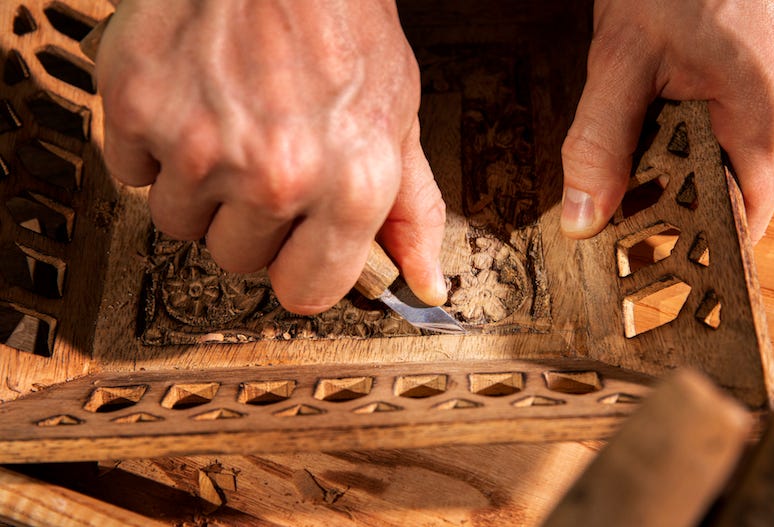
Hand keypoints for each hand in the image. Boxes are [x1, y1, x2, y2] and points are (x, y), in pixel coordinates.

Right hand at [95, 0, 447, 313]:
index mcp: (351, 186)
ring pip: (179, 221)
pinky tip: (188, 101)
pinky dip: (152, 144)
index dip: (299, 267)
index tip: (295, 245)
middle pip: (237, 257)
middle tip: (264, 154)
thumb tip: (424, 286)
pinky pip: (131, 170)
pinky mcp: (139, 109)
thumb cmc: (343, 24)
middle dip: (248, 218)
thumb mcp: (396, 118)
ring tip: (227, 121)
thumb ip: (411, 211)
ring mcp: (201, 146)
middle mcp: (276, 177)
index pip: (307, 292)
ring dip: (198, 185)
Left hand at [560, 0, 773, 242]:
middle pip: (746, 188)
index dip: (692, 237)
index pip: (742, 222)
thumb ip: (599, 145)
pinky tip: (699, 86)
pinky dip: (731, 115)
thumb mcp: (623, 58)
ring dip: (709, 146)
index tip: (650, 236)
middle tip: (640, 162)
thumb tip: (584, 218)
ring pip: (757, 151)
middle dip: (690, 187)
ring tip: (669, 109)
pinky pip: (772, 114)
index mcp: (772, 120)